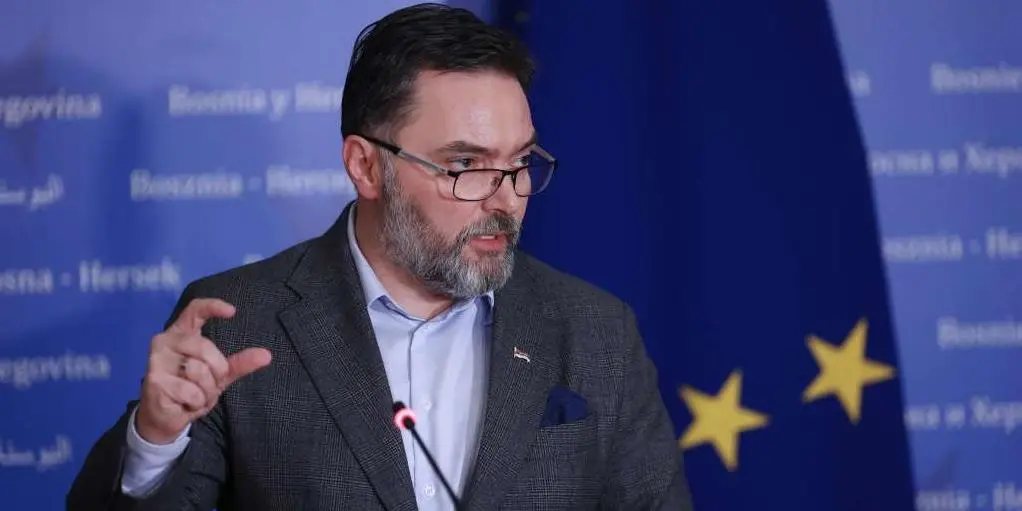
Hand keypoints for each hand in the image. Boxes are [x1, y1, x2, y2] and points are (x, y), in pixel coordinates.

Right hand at [135, 298, 271, 444]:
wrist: (166, 417)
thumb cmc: (191, 389)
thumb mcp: (220, 375)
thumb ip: (240, 363)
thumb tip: (266, 355)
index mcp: (181, 333)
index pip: (194, 311)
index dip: (212, 307)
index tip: (232, 311)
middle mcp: (165, 341)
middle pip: (205, 347)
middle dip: (216, 371)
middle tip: (207, 385)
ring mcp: (157, 360)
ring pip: (198, 371)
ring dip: (205, 391)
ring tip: (194, 396)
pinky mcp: (154, 380)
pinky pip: (191, 391)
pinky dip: (196, 402)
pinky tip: (184, 404)